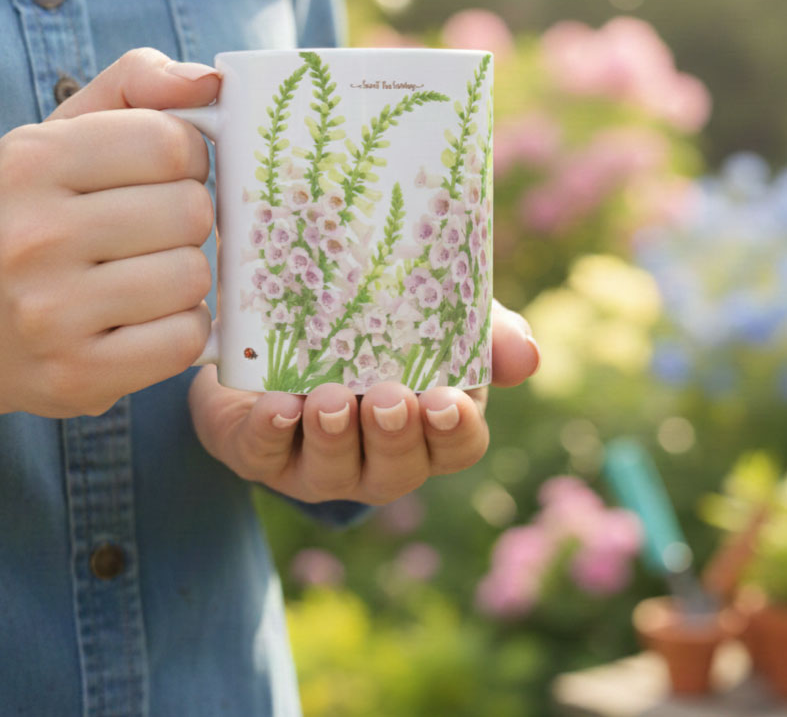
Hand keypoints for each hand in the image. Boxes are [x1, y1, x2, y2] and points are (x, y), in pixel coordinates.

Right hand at [0, 48, 219, 418]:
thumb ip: (137, 83)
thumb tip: (211, 82)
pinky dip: (182, 326)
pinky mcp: (76, 377)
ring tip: (145, 273)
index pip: (170, 143)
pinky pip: (185, 339)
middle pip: (190, 212)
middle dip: (188, 217)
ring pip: (193, 277)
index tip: (164, 174)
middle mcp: (29, 238)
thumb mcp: (62, 132)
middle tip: (154, 230)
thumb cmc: (31, 213)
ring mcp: (49, 315)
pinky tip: (147, 318)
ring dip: (186, 274)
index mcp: (28, 162)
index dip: (188, 157)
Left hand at [188, 301, 539, 504]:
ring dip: (334, 437)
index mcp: (426, 429)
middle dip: (393, 436)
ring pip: (331, 470)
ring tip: (331, 401)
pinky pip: (264, 454)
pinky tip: (277, 405)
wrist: (280, 334)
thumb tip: (527, 355)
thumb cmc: (371, 330)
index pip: (456, 446)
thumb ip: (482, 329)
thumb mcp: (431, 317)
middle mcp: (376, 459)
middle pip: (397, 467)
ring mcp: (317, 464)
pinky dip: (270, 432)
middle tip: (389, 399)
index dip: (454, 431)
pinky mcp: (259, 451)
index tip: (447, 402)